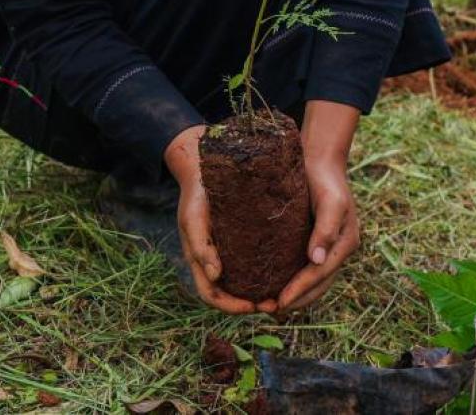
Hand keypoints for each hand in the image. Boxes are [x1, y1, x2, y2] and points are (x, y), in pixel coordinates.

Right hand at [164, 125, 263, 314]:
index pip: (212, 296)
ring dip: (259, 292)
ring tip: (282, 293)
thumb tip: (215, 276)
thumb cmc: (195, 194)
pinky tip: (283, 270)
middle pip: (229, 295)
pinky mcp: (238, 239)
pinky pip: (250, 263)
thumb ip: (200, 246)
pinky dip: (263, 273)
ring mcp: (226, 251)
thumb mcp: (193, 218)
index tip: (253, 306)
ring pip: (242, 282)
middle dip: (250, 304)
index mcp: (199, 261)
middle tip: (275, 305)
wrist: (202, 168)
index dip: (231, 307)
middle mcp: (213, 261)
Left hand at [275, 150, 359, 312]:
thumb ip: (326, 229)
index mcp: (346, 243)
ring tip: (269, 305)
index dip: (300, 291)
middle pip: (318, 285)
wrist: (320, 160)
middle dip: (296, 300)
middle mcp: (338, 250)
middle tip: (269, 310)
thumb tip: (317, 261)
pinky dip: (292, 280)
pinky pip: (305, 267)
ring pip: (312, 281)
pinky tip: (273, 284)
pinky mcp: (314, 241)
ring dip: (294, 295)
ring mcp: (327, 247)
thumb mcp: (330, 200)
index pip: (320, 275)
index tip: (279, 303)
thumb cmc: (325, 178)